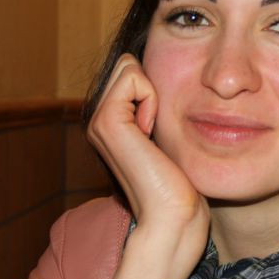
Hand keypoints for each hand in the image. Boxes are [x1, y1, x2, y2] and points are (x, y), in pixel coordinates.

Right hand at [88, 53, 209, 278]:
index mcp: (112, 122)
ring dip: (154, 92)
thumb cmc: (180, 183)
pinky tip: (152, 131)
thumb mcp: (169, 137)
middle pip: (128, 63)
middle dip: (153, 85)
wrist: (172, 215)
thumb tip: (173, 81)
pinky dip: (152, 96)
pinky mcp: (107, 122)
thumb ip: (159, 111)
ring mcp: (98, 120)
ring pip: (129, 66)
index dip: (156, 88)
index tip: (161, 127)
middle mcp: (98, 119)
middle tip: (158, 126)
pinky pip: (133, 76)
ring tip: (154, 131)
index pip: (131, 69)